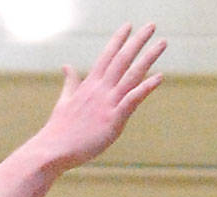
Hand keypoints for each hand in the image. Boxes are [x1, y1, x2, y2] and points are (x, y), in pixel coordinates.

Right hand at [43, 22, 165, 169]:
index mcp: (89, 85)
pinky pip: (132, 100)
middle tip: (152, 25)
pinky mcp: (113, 120)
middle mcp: (100, 90)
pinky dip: (146, 87)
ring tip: (163, 43)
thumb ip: (70, 82)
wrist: (53, 151)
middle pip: (122, 59)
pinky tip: (159, 77)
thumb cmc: (59, 130)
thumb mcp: (64, 100)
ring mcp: (107, 104)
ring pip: (132, 75)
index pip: (106, 56)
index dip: (118, 39)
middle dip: (138, 41)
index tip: (129, 25)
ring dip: (148, 57)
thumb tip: (66, 66)